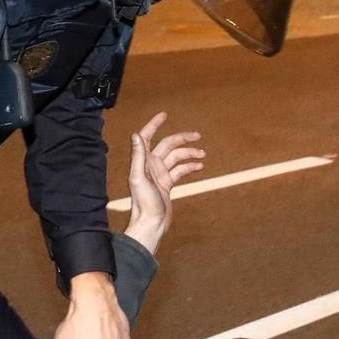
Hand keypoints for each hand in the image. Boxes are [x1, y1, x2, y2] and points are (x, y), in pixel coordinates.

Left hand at [122, 111, 205, 254]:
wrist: (151, 223)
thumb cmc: (144, 203)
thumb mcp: (139, 177)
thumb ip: (138, 156)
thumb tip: (135, 135)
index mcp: (143, 161)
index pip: (147, 137)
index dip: (154, 125)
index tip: (164, 115)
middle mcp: (151, 165)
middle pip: (168, 145)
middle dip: (182, 139)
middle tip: (197, 135)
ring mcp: (160, 174)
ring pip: (177, 158)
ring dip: (189, 154)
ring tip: (202, 154)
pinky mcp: (167, 184)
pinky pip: (180, 171)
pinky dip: (189, 167)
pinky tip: (199, 167)